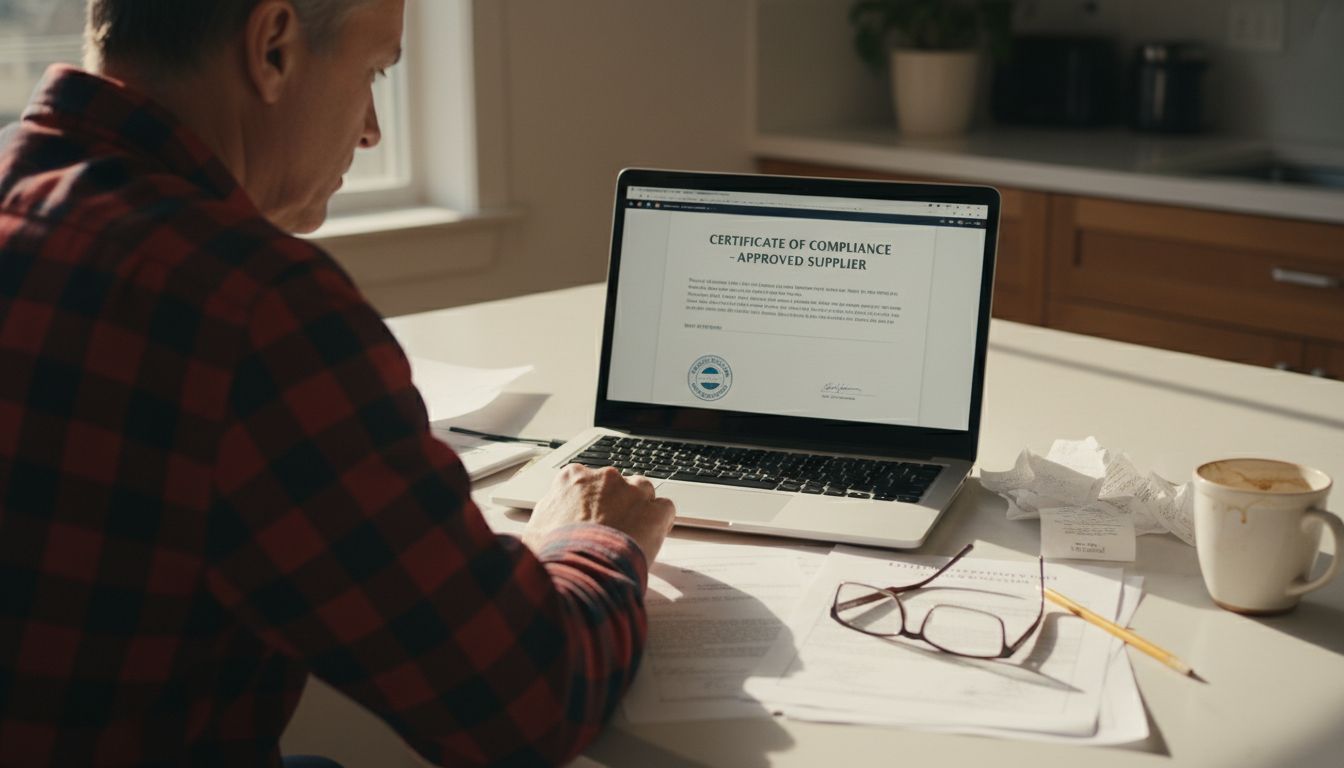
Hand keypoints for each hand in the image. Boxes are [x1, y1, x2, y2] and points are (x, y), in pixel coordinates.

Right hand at [523, 464, 675, 562]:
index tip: (593, 518)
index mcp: (572, 478)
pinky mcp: (654, 510)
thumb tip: (548, 518)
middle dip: (616, 505)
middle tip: (611, 532)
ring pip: (643, 492)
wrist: (577, 572)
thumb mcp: (534, 529)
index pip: (588, 481)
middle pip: (617, 486)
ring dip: (639, 510)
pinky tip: (650, 539)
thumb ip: (547, 514)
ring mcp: (632, 491)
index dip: (592, 502)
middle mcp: (604, 477)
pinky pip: (665, 509)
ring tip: (632, 536)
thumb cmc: (552, 554)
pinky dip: (661, 523)